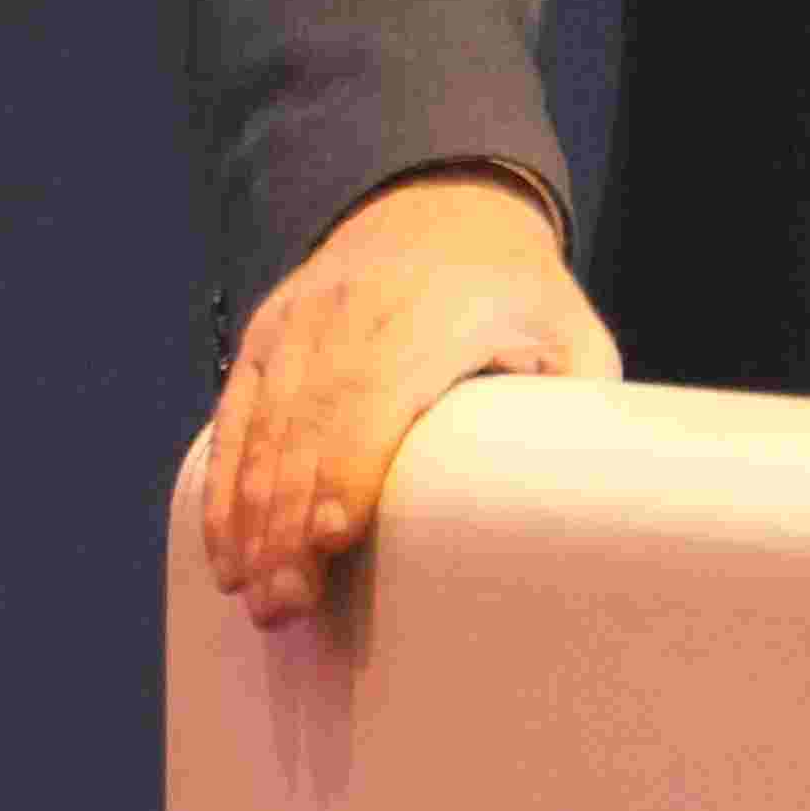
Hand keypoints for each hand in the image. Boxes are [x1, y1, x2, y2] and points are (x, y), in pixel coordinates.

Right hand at [186, 169, 619, 622]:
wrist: (440, 203)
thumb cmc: (517, 294)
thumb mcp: (570, 330)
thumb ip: (577, 405)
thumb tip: (584, 500)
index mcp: (437, 313)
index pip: (377, 394)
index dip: (351, 467)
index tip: (334, 537)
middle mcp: (356, 310)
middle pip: (311, 426)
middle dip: (291, 522)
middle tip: (287, 607)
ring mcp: (302, 321)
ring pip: (266, 429)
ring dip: (254, 519)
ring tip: (259, 601)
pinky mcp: (267, 334)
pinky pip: (237, 415)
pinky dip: (226, 487)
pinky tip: (229, 554)